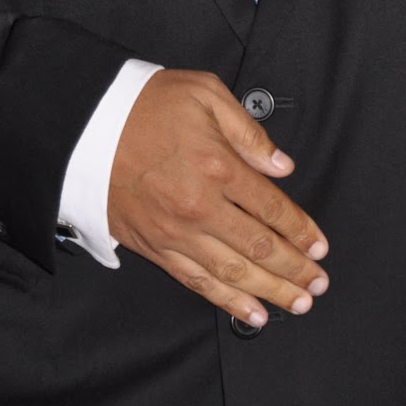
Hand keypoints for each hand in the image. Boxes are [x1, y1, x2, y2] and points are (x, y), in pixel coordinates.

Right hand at [108, 69, 328, 327]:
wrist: (85, 127)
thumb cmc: (143, 105)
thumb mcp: (204, 93)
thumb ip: (247, 130)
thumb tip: (280, 165)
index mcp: (217, 165)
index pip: (272, 208)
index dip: (301, 230)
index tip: (319, 245)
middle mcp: (201, 205)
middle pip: (260, 246)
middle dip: (295, 268)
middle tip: (317, 282)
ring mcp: (177, 231)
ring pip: (234, 271)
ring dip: (271, 290)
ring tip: (298, 302)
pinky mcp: (155, 247)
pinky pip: (198, 281)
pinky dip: (228, 300)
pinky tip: (252, 312)